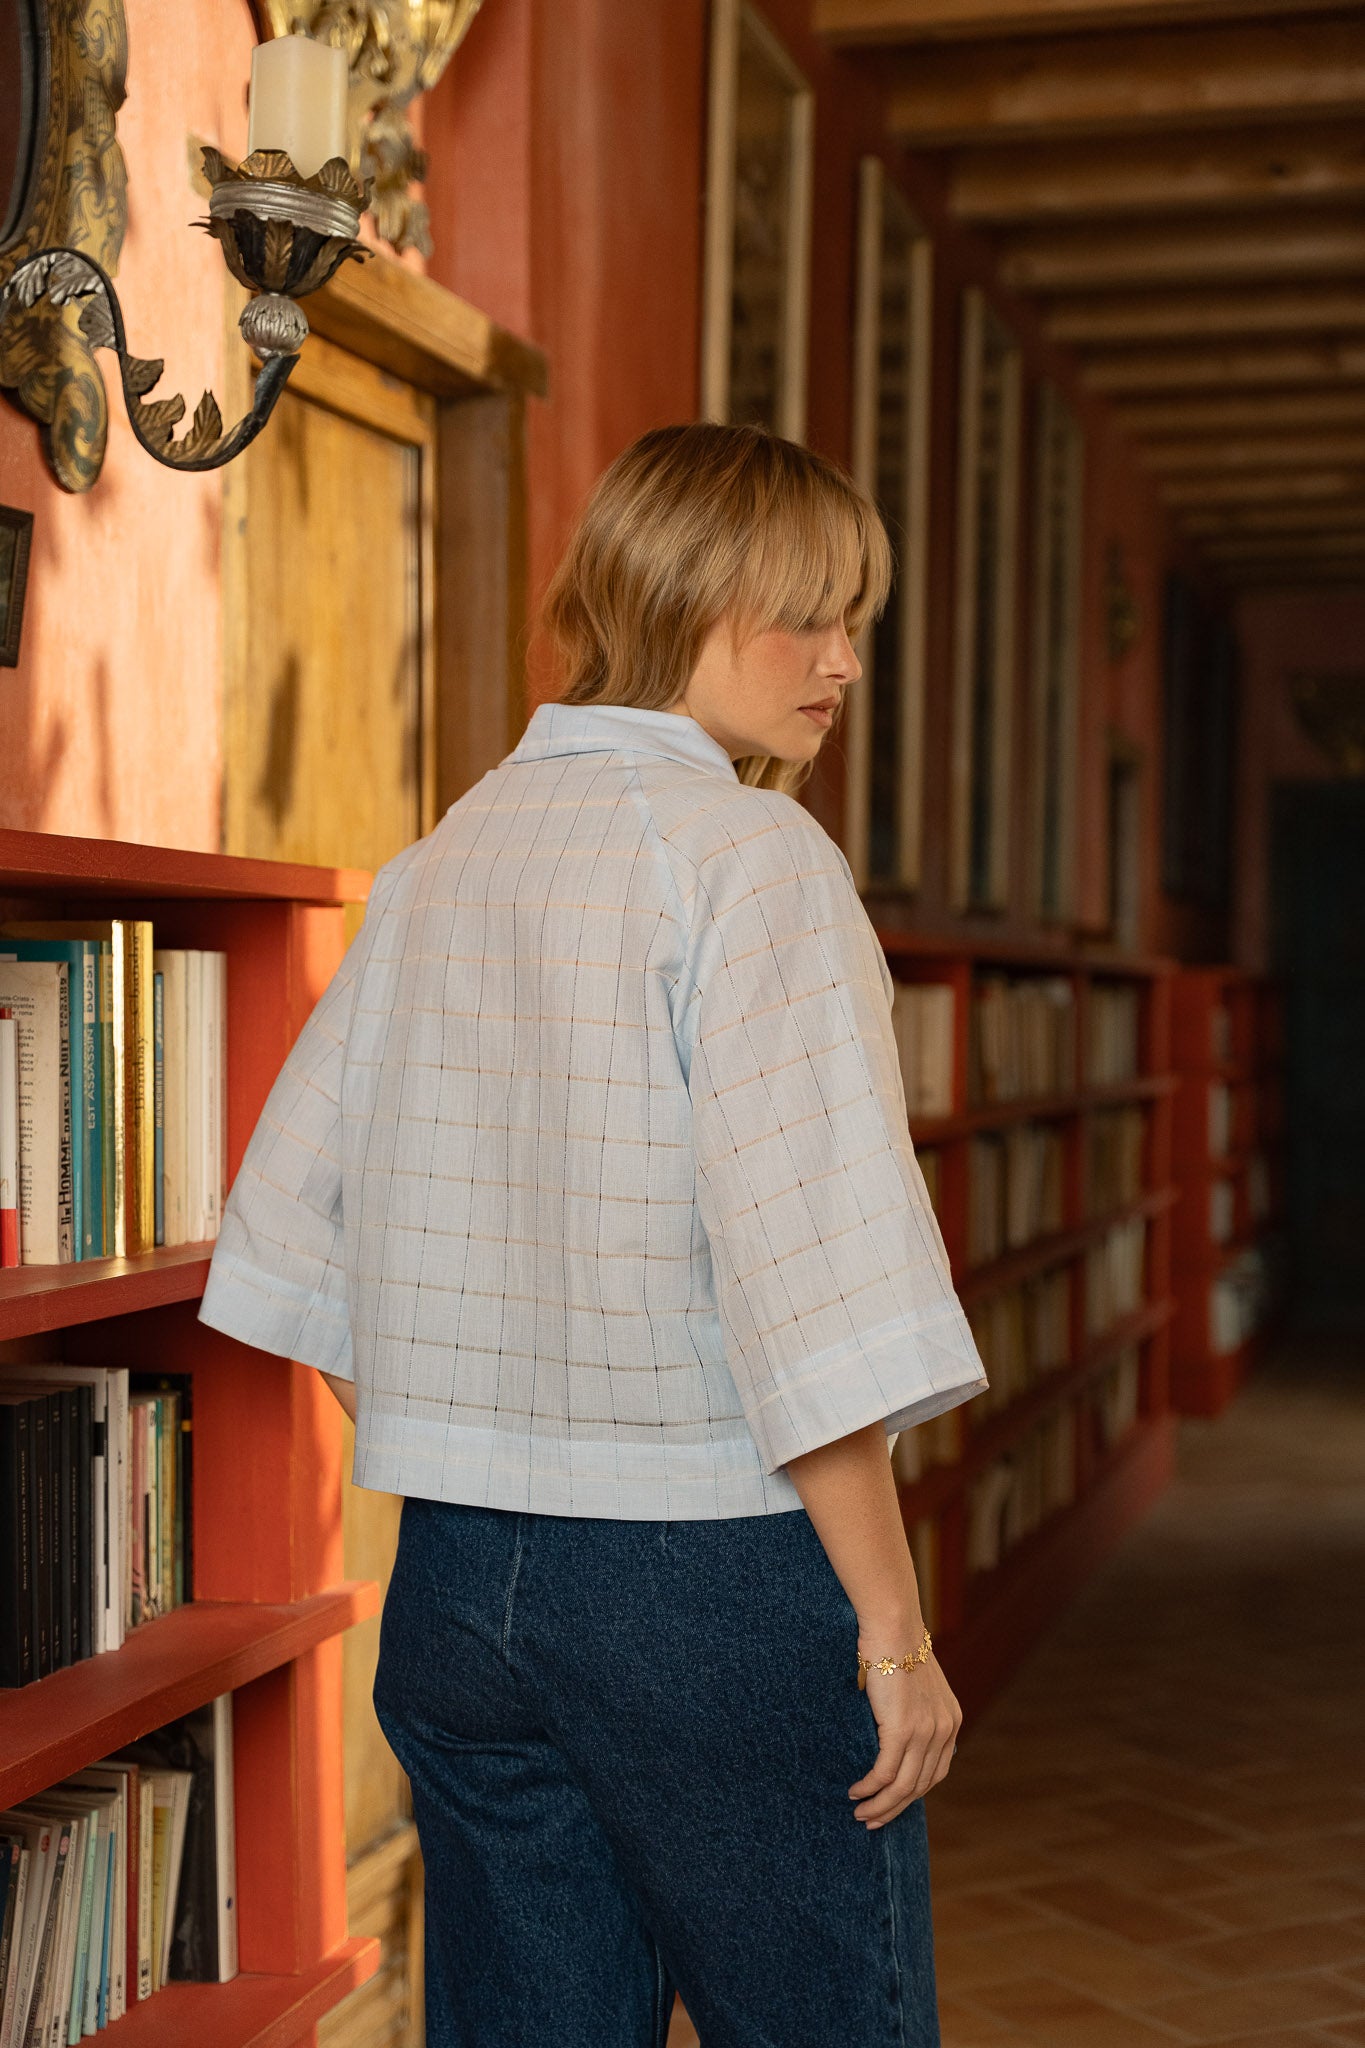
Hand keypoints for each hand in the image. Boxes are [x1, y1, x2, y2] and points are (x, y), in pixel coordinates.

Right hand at [848, 1642, 960, 1827]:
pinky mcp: (902, 1730)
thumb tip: (888, 1734)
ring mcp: (925, 1733)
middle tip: (871, 1821)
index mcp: (950, 1722)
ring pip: (902, 1787)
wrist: (893, 1625)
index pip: (935, 1774)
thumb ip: (912, 1712)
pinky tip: (855, 1792)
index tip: (891, 1805)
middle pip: (919, 1787)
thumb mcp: (914, 1685)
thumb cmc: (896, 1647)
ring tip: (860, 1814)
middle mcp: (944, 1732)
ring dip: (879, 1806)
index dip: (912, 1795)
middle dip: (894, 1809)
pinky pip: (885, 1773)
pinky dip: (869, 1788)